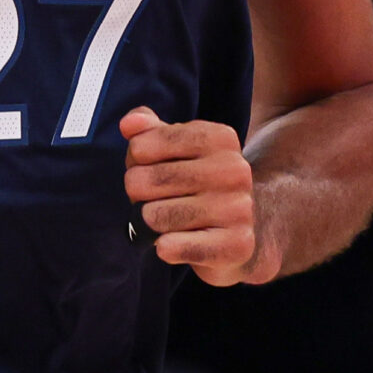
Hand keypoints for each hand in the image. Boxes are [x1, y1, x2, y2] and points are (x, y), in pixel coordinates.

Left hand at [121, 107, 270, 285]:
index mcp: (220, 138)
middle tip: (160, 202)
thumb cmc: (197, 186)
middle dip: (139, 197)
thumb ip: (148, 132)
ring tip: (171, 222)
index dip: (136, 164)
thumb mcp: (175, 151)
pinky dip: (164, 248)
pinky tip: (181, 242)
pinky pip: (170, 247)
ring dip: (150, 225)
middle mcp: (233, 169)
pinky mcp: (235, 246)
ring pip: (152, 217)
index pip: (141, 147)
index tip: (156, 171)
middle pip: (141, 182)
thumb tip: (129, 124)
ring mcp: (238, 208)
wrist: (244, 232)